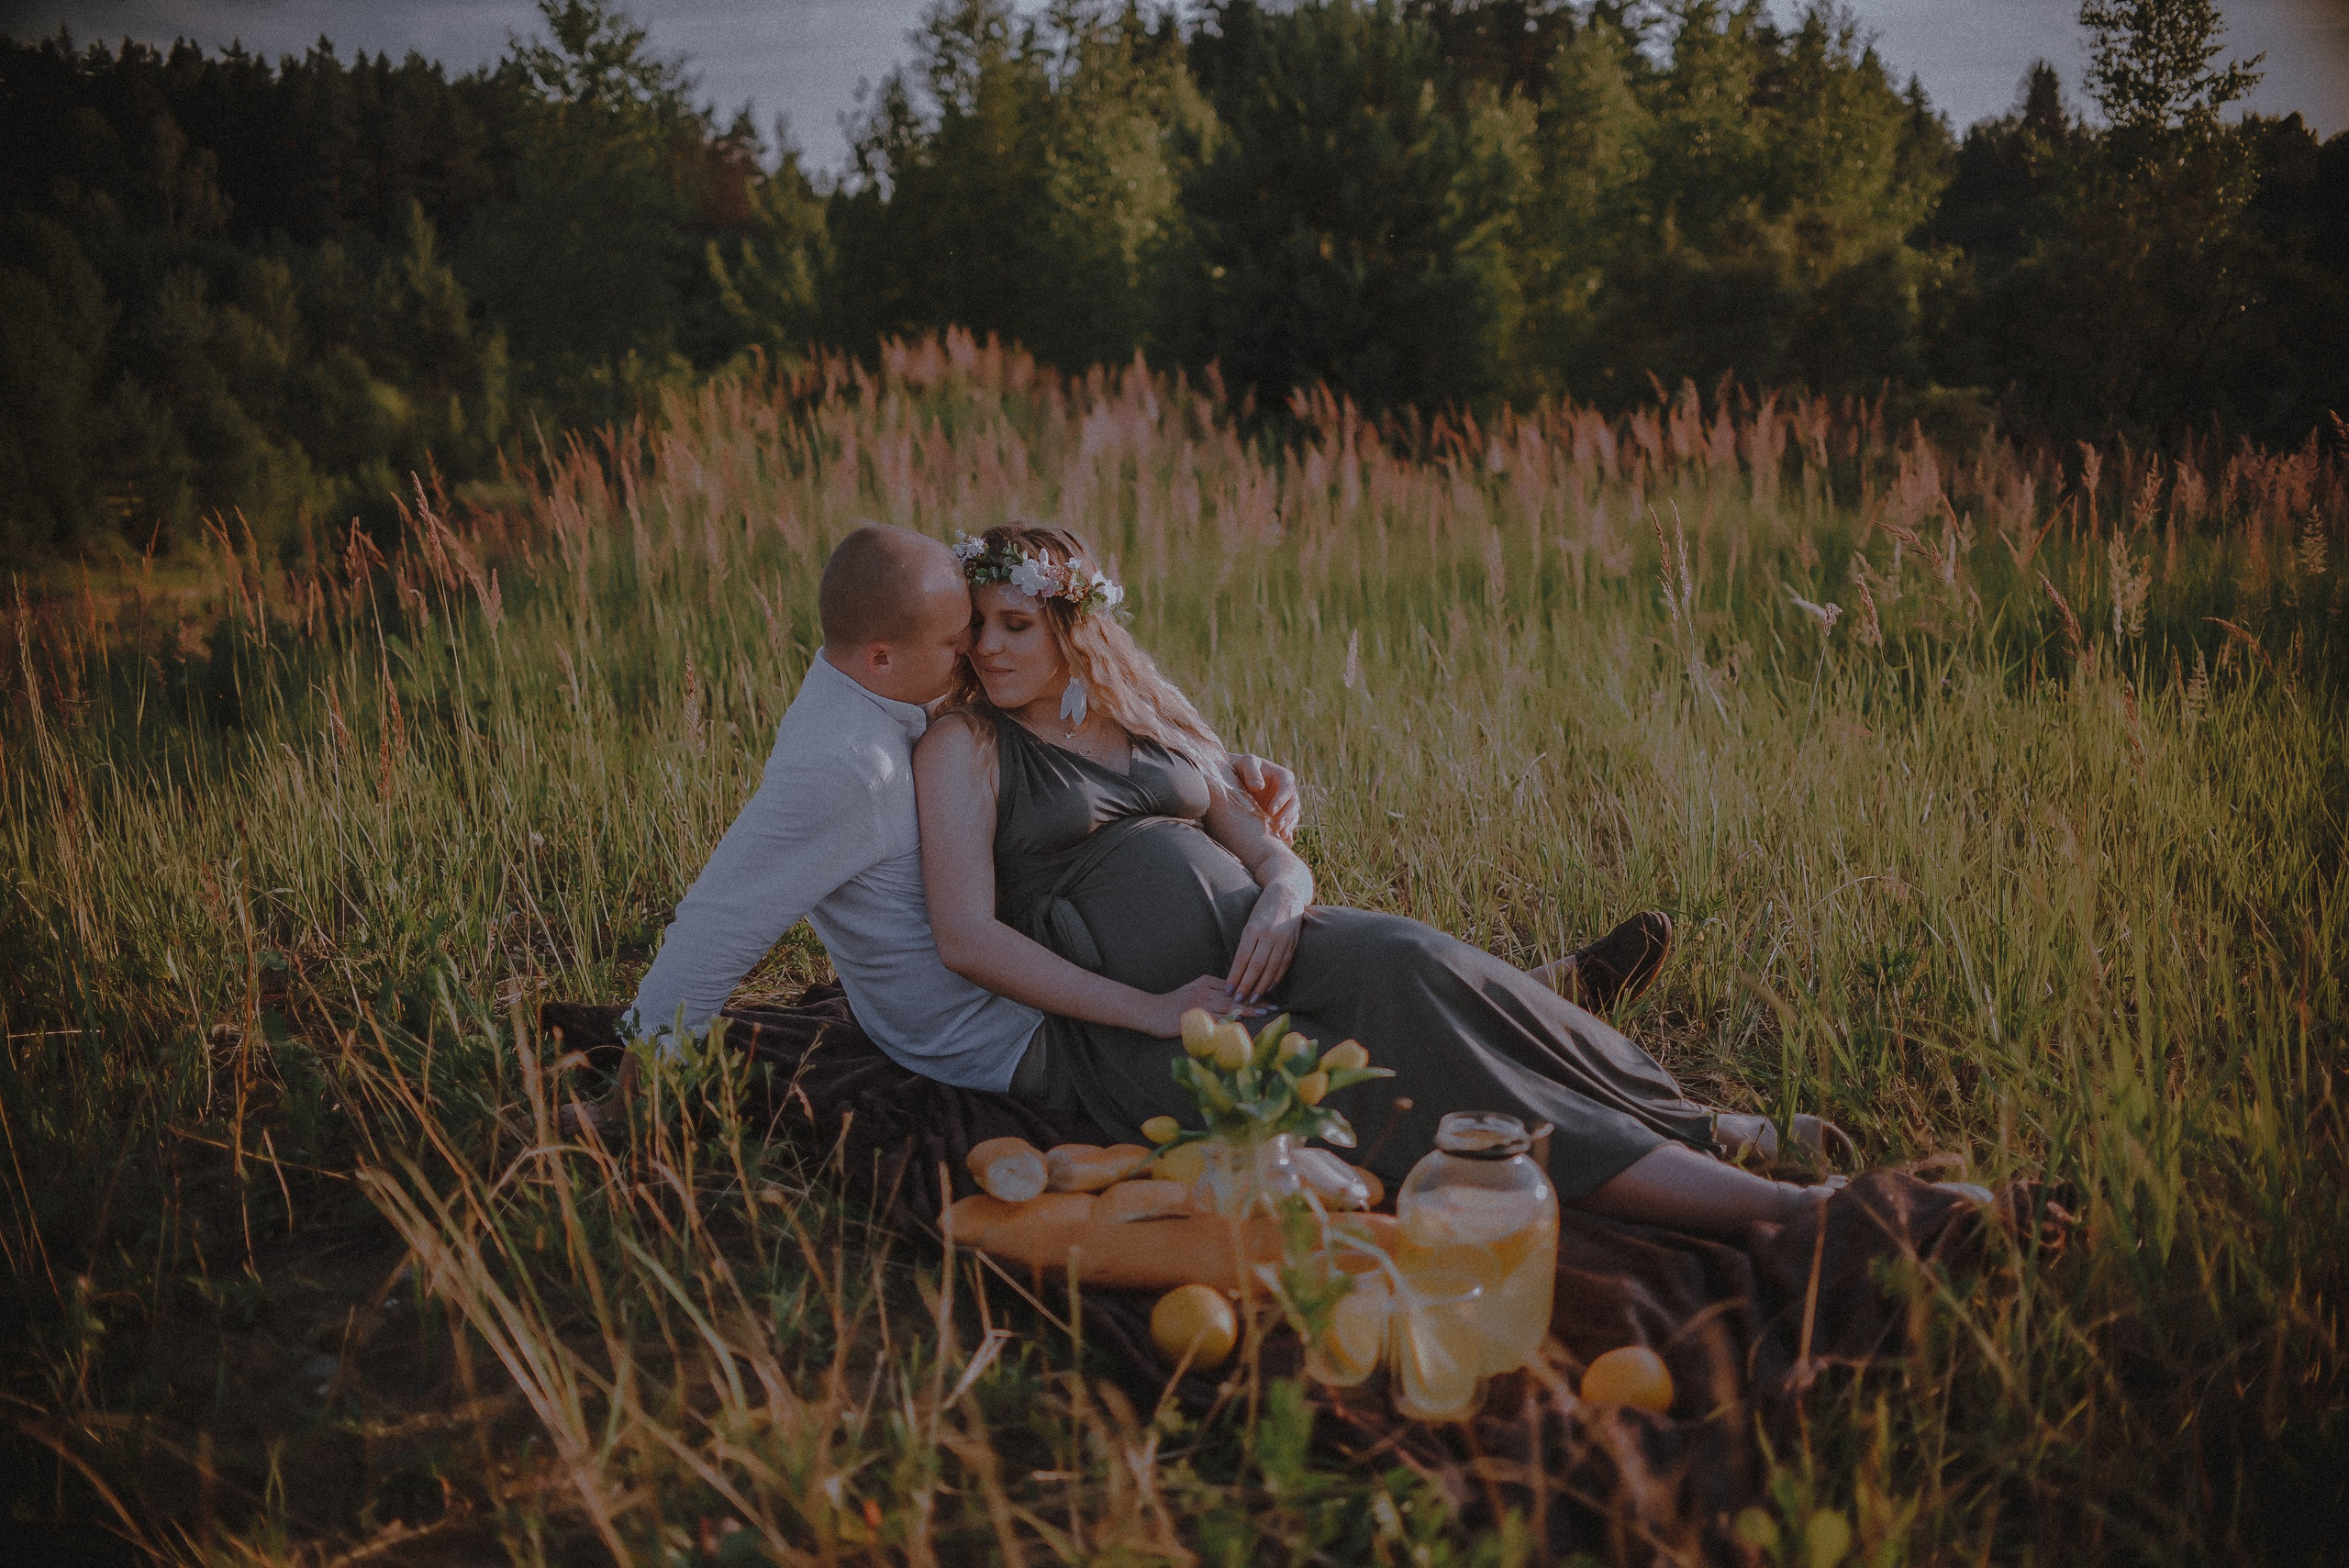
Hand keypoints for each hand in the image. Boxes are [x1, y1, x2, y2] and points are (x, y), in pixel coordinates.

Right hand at [1140, 975, 1266, 1037]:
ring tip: (1266, 1013)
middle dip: (1256, 1000)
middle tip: (1275, 1006)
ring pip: (1230, 1005)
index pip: (1235, 987)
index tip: (1269, 996)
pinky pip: (1217, 1019)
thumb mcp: (1193, 992)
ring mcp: (1200, 1002)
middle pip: (1236, 995)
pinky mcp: (1195, 1016)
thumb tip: (1233, 1001)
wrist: (1150, 1011)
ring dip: (1249, 1009)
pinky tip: (1246, 1024)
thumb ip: (1212, 994)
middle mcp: (1205, 990)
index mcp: (1206, 982)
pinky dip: (1232, 1021)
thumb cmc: (1173, 1005)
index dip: (1253, 992)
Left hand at [1226, 883, 1304, 1001]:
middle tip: (1238, 1000)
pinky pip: (1283, 965)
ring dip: (1261, 987)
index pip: (1242, 958)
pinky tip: (1269, 989)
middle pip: (1256, 966)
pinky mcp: (1293, 944)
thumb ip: (1246, 943)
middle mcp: (1268, 935)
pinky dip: (1276, 979)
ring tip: (1252, 999)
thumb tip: (1237, 969)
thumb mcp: (1250, 922)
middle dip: (1246, 985)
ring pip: (1271, 969)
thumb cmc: (1263, 909)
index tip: (1228, 990)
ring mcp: (1283, 940)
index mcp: (1253, 929)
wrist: (1288, 893)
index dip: (1235, 976)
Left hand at [1230, 752, 1300, 842]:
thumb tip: (1259, 787)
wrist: (1238, 775)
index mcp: (1284, 777)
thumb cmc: (1243, 766)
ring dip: (1288, 826)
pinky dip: (1287, 832)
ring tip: (1281, 835)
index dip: (1281, 800)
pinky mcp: (1279, 814)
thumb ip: (1252, 772)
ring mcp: (1284, 804)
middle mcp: (1287, 791)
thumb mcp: (1247, 762)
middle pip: (1293, 804)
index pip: (1287, 789)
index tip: (1271, 811)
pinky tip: (1285, 842)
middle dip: (1287, 816)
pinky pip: (1287, 823)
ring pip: (1292, 815)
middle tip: (1277, 827)